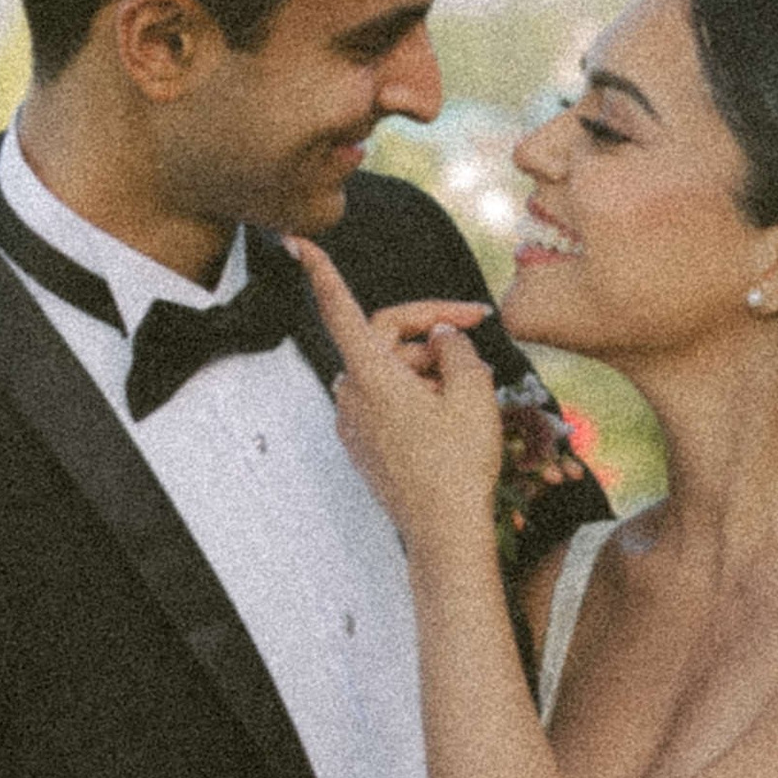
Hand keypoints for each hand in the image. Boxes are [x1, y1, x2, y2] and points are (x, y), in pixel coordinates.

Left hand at [291, 238, 504, 549]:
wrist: (444, 533)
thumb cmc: (458, 465)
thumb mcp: (473, 392)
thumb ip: (457, 349)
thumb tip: (443, 337)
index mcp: (371, 375)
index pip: (341, 309)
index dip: (322, 272)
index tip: (298, 243)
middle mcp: (352, 396)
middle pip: (384, 337)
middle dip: (429, 330)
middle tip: (478, 330)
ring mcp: (354, 424)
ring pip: (389, 371)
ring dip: (427, 367)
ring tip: (471, 390)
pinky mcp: (364, 445)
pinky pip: (386, 401)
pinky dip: (415, 394)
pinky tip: (451, 416)